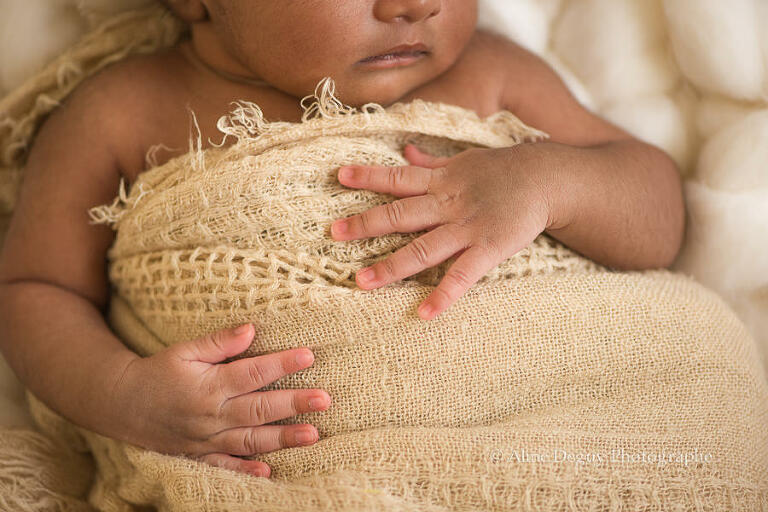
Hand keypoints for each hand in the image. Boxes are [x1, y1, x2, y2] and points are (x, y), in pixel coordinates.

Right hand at [114, 324, 330, 477]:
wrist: (121, 403)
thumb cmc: (158, 371)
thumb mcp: (184, 350)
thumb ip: (218, 342)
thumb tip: (251, 329)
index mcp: (209, 385)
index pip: (252, 373)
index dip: (282, 364)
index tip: (308, 355)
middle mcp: (210, 415)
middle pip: (259, 409)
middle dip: (294, 404)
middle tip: (324, 399)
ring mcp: (205, 439)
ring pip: (250, 440)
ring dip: (283, 439)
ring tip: (313, 435)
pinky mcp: (198, 455)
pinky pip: (224, 467)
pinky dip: (245, 470)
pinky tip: (268, 471)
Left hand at [331, 143, 552, 319]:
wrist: (547, 178)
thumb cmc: (503, 170)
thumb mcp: (465, 160)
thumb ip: (432, 162)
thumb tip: (404, 151)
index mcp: (441, 180)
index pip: (397, 178)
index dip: (368, 176)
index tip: (339, 176)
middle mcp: (448, 203)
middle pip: (400, 214)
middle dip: (366, 223)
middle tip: (334, 233)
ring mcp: (467, 227)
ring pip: (422, 249)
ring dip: (391, 266)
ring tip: (362, 282)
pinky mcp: (488, 249)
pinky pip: (461, 276)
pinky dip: (443, 296)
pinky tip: (423, 314)